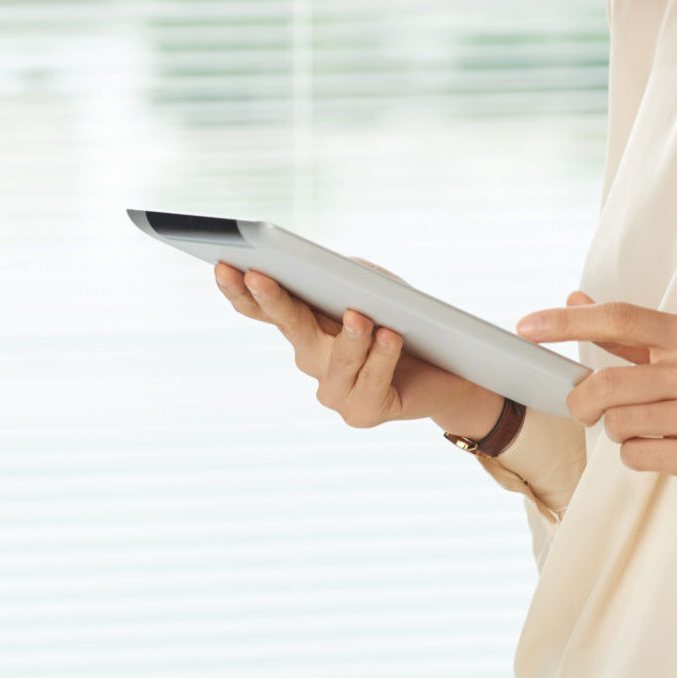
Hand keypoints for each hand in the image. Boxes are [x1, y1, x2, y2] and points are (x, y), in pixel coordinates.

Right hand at [212, 261, 502, 436]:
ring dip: (349, 337)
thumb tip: (335, 272)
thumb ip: (352, 277)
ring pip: (335, 360)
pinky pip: (370, 383)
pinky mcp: (362, 413)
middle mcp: (310, 359)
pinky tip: (391, 337)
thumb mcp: (379, 287)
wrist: (453, 370)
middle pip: (289, 327)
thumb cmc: (408, 320)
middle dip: (273, 300)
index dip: (239, 289)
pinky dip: (383, 358)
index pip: (262, 308)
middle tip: (260, 275)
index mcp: (305, 326)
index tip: (223, 263)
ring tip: (360, 316)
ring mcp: (332, 391)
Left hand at [517, 292, 676, 512]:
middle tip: (586, 410)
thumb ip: (631, 333)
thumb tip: (575, 300)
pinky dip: (639, 458)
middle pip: (606, 382)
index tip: (526, 327)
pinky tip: (667, 453)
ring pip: (619, 425)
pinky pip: (638, 457)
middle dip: (583, 402)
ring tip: (652, 432)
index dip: (566, 322)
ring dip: (621, 434)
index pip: (619, 317)